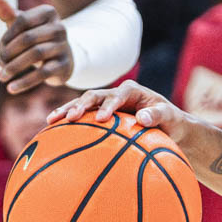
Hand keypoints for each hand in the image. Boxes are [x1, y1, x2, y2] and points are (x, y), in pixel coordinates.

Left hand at [0, 0, 73, 92]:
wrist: (61, 58)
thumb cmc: (36, 38)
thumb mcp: (23, 26)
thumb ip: (9, 14)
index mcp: (48, 12)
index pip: (22, 20)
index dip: (7, 35)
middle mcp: (59, 27)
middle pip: (28, 38)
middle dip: (9, 52)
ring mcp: (64, 46)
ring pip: (35, 55)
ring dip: (14, 67)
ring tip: (1, 76)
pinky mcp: (65, 65)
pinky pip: (43, 73)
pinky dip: (25, 82)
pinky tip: (11, 88)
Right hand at [46, 79, 190, 138]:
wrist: (167, 126)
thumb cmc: (171, 121)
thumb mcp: (170, 117)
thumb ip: (158, 115)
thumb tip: (142, 119)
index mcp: (132, 90)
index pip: (118, 94)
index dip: (109, 104)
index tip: (102, 118)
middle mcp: (116, 94)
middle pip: (94, 95)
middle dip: (81, 105)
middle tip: (70, 118)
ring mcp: (105, 104)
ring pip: (83, 104)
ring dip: (67, 110)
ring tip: (51, 120)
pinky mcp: (99, 115)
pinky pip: (82, 118)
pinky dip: (67, 122)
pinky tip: (51, 131)